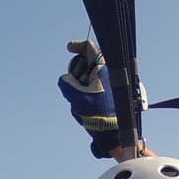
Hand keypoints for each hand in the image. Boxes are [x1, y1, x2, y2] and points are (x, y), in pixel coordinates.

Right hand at [57, 39, 145, 157]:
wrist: (113, 133)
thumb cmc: (98, 114)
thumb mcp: (77, 97)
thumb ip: (67, 84)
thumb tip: (65, 79)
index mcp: (103, 69)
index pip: (90, 47)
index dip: (77, 46)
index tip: (69, 48)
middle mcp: (109, 73)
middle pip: (86, 63)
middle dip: (77, 73)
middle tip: (75, 87)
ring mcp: (109, 83)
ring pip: (88, 77)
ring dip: (80, 87)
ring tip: (82, 102)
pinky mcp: (109, 93)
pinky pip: (92, 88)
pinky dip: (85, 93)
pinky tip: (86, 107)